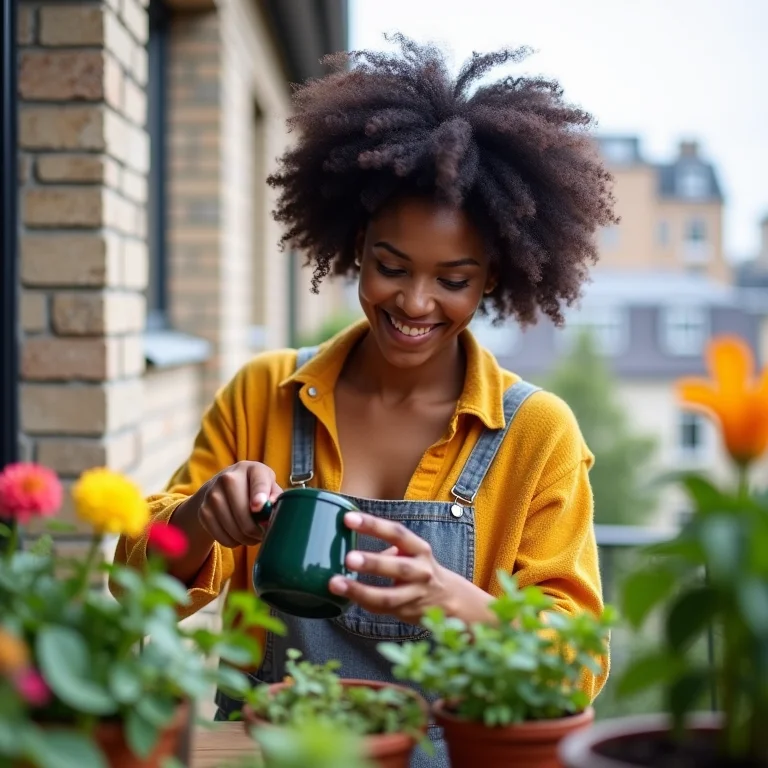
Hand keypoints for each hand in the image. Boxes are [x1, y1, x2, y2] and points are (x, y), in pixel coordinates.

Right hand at [197, 461, 281, 547]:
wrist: (223, 487)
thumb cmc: (255, 489)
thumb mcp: (269, 486)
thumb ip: (275, 497)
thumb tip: (271, 508)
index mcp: (251, 468)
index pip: (258, 482)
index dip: (259, 495)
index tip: (259, 508)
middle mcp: (228, 477)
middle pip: (243, 512)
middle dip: (256, 530)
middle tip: (263, 534)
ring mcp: (213, 494)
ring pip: (233, 528)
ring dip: (246, 539)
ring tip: (253, 536)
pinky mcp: (203, 511)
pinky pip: (221, 536)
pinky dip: (233, 542)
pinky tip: (238, 536)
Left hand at [328, 512, 492, 625]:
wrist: (450, 600)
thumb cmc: (420, 569)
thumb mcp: (411, 552)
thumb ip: (389, 547)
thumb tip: (351, 541)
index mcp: (419, 549)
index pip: (397, 533)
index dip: (373, 525)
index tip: (349, 518)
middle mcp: (421, 571)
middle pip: (397, 567)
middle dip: (373, 562)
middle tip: (348, 558)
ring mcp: (415, 595)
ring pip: (387, 596)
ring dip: (360, 591)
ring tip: (335, 584)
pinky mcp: (407, 613)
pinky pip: (381, 609)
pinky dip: (362, 603)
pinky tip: (345, 597)